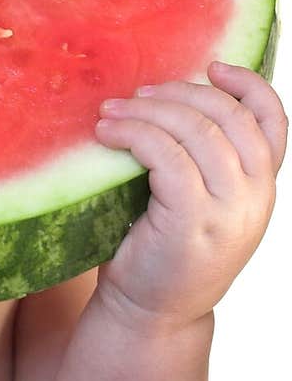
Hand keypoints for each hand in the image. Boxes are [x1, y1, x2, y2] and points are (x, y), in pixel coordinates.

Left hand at [92, 61, 286, 332]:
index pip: (273, 121)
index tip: (211, 66)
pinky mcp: (190, 223)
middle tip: (137, 95)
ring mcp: (227, 212)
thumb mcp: (198, 198)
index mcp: (261, 187)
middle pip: (228, 116)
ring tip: (111, 112)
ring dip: (148, 112)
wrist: (152, 314)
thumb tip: (166, 94)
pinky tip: (107, 135)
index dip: (247, 84)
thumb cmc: (162, 246)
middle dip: (179, 94)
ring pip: (196, 132)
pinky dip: (134, 135)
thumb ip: (203, 157)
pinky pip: (165, 157)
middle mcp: (255, 198)